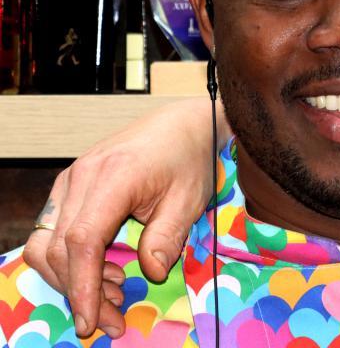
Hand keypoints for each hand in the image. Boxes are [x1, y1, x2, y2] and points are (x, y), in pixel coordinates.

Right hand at [22, 97, 224, 337]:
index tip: (93, 320)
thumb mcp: (190, 198)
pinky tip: (106, 271)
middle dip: (79, 292)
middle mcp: (81, 176)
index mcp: (113, 176)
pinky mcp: (70, 186)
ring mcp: (70, 180)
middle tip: (112, 320)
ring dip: (71, 278)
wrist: (183, 122)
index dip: (83, 286)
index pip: (82, 240)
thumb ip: (168, 236)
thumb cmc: (190, 157)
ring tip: (115, 294)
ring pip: (45, 243)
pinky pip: (53, 231)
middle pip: (57, 248)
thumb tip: (150, 273)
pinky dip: (71, 259)